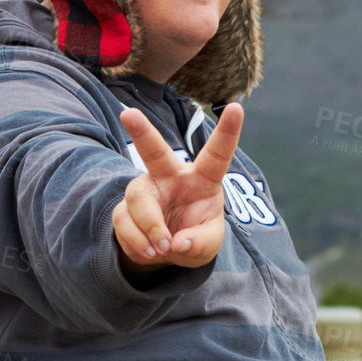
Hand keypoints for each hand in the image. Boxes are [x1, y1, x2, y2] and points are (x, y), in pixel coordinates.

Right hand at [111, 102, 243, 271]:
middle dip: (142, 131)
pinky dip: (138, 243)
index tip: (236, 107)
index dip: (227, 132)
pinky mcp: (125, 207)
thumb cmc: (195, 236)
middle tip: (128, 114)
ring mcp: (145, 189)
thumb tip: (176, 243)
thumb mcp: (208, 245)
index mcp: (201, 179)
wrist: (167, 253)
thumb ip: (198, 242)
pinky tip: (149, 252)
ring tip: (161, 249)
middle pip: (154, 151)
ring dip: (150, 228)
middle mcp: (170, 176)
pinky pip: (124, 221)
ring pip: (138, 200)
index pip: (216, 154)